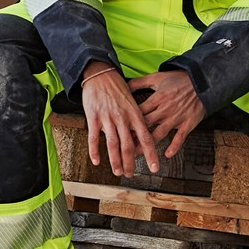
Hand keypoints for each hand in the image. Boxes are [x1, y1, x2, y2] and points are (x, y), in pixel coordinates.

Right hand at [80, 63, 159, 177]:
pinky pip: (94, 138)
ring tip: (117, 171)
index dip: (151, 154)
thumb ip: (136, 119)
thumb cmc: (117, 88)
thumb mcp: (132, 101)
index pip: (146, 138)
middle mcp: (123, 117)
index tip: (154, 168)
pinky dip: (95, 151)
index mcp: (135, 114)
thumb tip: (140, 137)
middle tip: (131, 175)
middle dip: (131, 163)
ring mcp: (108, 118)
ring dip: (115, 161)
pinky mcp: (93, 117)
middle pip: (129, 145)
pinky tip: (96, 161)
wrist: (100, 74)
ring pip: (113, 144)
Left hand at [128, 70, 205, 159]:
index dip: (127, 122)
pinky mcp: (188, 123)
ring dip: (149, 145)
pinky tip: (167, 155)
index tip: (117, 131)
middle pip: (145, 125)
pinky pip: (180, 137)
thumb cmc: (179, 79)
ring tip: (138, 156)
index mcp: (156, 99)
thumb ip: (140, 82)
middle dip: (133, 137)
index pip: (138, 112)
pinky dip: (174, 146)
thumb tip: (124, 84)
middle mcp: (164, 109)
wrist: (202, 81)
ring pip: (159, 134)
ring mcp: (176, 117)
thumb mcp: (158, 77)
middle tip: (122, 148)